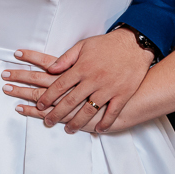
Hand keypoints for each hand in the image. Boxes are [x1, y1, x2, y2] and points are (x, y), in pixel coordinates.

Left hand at [1, 27, 154, 133]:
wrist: (134, 44)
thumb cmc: (107, 44)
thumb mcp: (83, 46)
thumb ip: (65, 58)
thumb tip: (50, 69)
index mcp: (81, 68)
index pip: (59, 85)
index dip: (48, 97)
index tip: (40, 105)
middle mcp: (93, 80)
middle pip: (71, 100)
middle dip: (57, 113)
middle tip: (47, 121)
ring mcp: (108, 88)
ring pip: (89, 110)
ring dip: (77, 122)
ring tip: (69, 129)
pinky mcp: (123, 94)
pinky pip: (113, 112)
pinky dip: (105, 122)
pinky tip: (98, 129)